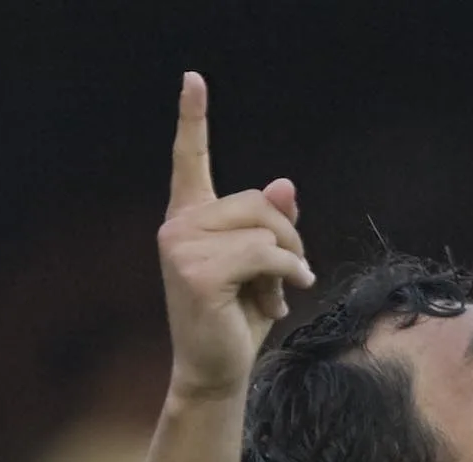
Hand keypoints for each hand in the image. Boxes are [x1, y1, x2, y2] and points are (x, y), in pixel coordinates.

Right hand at [158, 72, 312, 402]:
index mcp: (188, 218)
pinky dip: (288, 274)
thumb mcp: (260, 264)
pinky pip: (265, 254)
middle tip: (294, 272)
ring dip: (289, 259)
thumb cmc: (235, 319)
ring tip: (282, 291)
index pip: (190, 160)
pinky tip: (285, 298)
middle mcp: (178, 226)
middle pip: (257, 201)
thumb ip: (271, 223)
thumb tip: (285, 185)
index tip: (192, 78)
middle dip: (287, 235)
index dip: (192, 118)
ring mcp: (182, 248)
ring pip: (264, 228)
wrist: (214, 372)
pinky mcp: (198, 273)